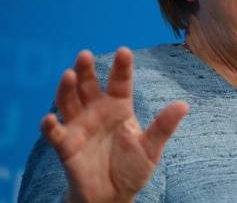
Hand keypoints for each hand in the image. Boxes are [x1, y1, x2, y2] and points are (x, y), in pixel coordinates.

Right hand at [40, 47, 188, 202]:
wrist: (113, 196)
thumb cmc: (132, 167)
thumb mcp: (152, 147)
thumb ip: (164, 126)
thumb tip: (184, 105)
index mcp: (120, 107)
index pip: (120, 82)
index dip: (121, 67)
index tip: (124, 51)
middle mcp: (97, 111)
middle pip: (89, 86)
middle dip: (86, 70)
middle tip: (85, 54)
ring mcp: (80, 127)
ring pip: (68, 102)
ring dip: (66, 89)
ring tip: (68, 75)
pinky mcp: (66, 146)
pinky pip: (55, 134)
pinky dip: (50, 127)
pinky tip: (49, 119)